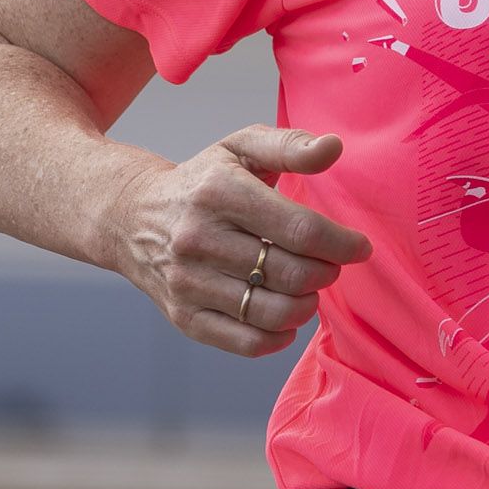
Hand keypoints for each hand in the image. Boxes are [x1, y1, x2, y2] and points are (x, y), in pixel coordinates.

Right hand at [99, 125, 372, 356]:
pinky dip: (279, 336)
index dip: (341, 244)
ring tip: (309, 289)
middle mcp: (197, 239)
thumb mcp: (240, 148)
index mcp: (219, 192)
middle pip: (291, 274)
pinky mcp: (183, 316)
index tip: (359, 247)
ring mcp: (187, 282)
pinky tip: (286, 319)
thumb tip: (334, 147)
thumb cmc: (202, 181)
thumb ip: (290, 146)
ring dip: (307, 305)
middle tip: (329, 266)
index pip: (300, 230)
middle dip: (326, 273)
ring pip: (273, 312)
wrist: (130, 217)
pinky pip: (247, 342)